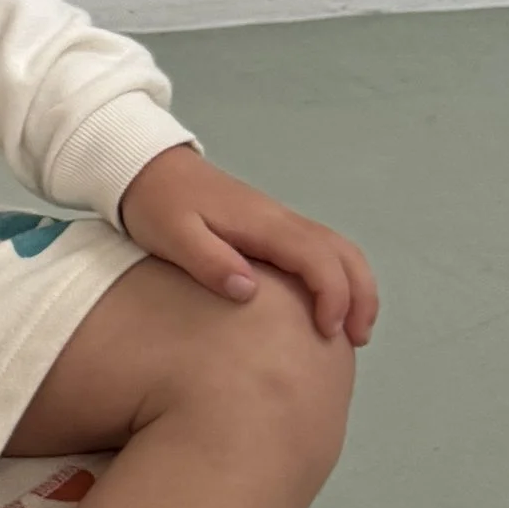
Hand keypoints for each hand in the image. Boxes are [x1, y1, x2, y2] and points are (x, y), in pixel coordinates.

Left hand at [119, 145, 377, 343]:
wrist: (148, 169)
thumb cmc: (157, 204)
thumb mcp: (173, 236)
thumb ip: (209, 261)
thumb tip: (248, 291)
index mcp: (262, 224)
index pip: (317, 257)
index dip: (333, 295)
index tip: (327, 332)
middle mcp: (280, 221)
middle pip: (343, 252)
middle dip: (360, 295)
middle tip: (358, 339)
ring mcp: (278, 223)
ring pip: (337, 250)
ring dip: (354, 287)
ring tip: (352, 330)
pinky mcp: (270, 230)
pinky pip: (318, 252)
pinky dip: (336, 278)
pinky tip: (325, 307)